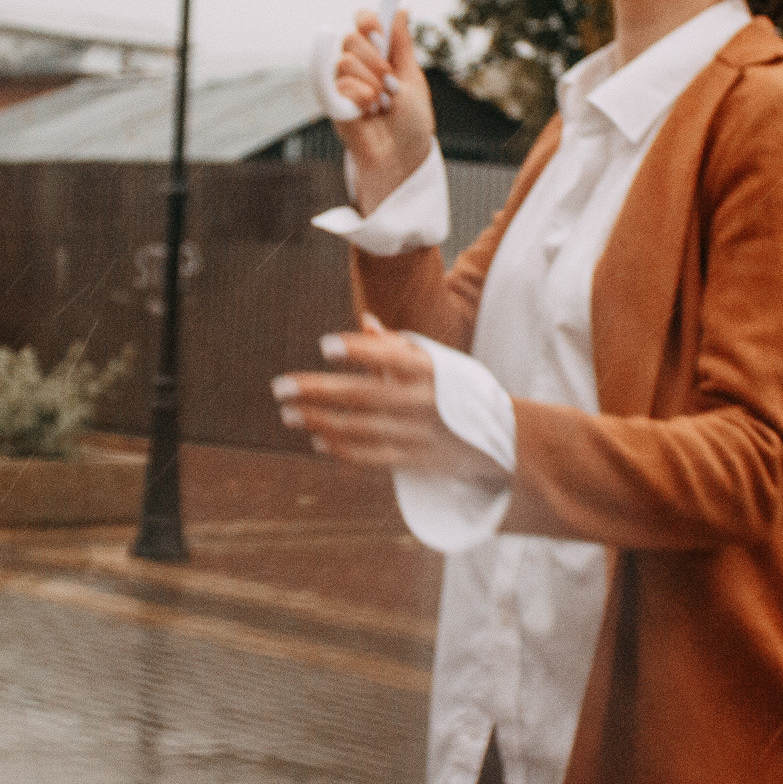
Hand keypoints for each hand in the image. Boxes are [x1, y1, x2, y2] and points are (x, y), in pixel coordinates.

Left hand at [271, 316, 505, 484]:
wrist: (501, 437)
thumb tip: (365, 323)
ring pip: (361, 428)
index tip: (324, 345)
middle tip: (281, 387)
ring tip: (288, 414)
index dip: (358, 350)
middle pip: (364, 395)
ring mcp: (418, 434)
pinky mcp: (414, 460)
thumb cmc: (458, 391)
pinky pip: (372, 457)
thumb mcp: (437, 363)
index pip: (390, 357)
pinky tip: (316, 439)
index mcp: (431, 371)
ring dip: (320, 421)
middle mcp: (424, 402)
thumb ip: (399, 347)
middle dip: (318, 390)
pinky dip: (342, 449)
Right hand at [331, 9, 434, 211]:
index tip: (376, 27)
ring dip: (371, 81)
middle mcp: (357, 67)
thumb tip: (402, 11)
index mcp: (378, 56)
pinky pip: (338, 85)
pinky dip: (359, 95)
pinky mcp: (334, 105)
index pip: (363, 24)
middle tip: (390, 81)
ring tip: (382, 102)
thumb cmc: (411, 121)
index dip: (367, 20)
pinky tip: (369, 109)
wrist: (404, 154)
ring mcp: (344, 86)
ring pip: (345, 62)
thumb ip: (403, 46)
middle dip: (374, 57)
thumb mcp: (413, 78)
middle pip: (350, 39)